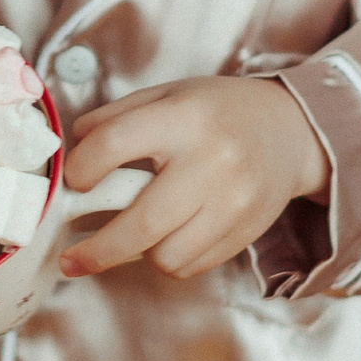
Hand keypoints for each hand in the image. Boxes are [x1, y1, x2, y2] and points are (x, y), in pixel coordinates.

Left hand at [58, 76, 330, 280]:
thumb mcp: (167, 94)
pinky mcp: (245, 233)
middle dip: (96, 250)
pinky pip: (191, 266)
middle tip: (70, 258)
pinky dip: (168, 258)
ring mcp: (233, 203)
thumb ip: (115, 118)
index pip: (114, 144)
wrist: (290, 130)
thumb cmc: (217, 111)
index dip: (82, 169)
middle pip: (141, 223)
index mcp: (184, 118)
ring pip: (166, 256)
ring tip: (130, 236)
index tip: (74, 182)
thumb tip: (72, 152)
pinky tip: (164, 237)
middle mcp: (211, 161)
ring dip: (137, 253)